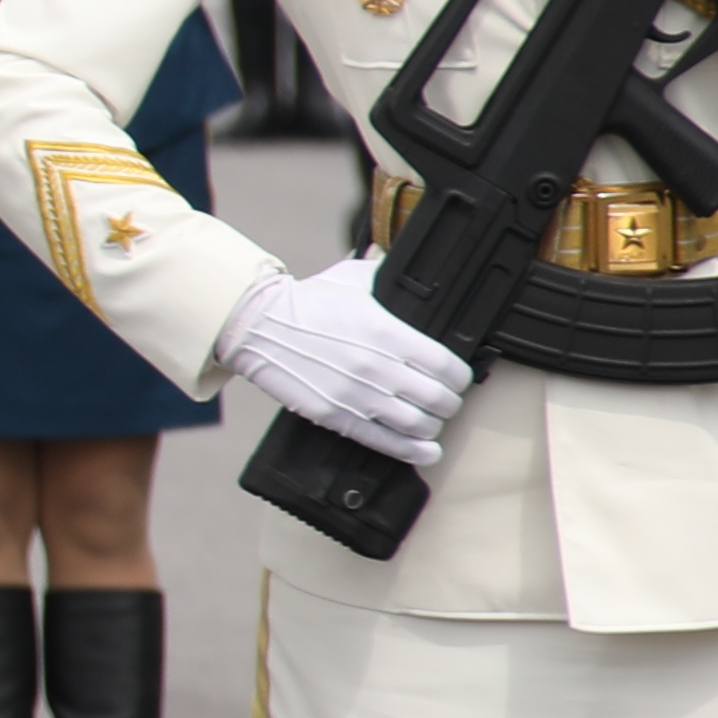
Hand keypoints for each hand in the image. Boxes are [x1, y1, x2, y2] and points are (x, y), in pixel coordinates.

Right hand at [222, 255, 470, 468]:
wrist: (256, 326)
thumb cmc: (305, 302)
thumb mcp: (352, 278)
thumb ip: (388, 275)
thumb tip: (408, 265)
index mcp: (389, 332)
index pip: (449, 367)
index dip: (460, 376)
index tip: (456, 377)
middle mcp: (379, 367)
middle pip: (440, 400)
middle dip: (448, 402)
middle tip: (443, 399)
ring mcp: (358, 395)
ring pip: (419, 425)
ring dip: (432, 426)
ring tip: (429, 421)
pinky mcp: (336, 416)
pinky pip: (385, 442)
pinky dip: (413, 451)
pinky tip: (427, 451)